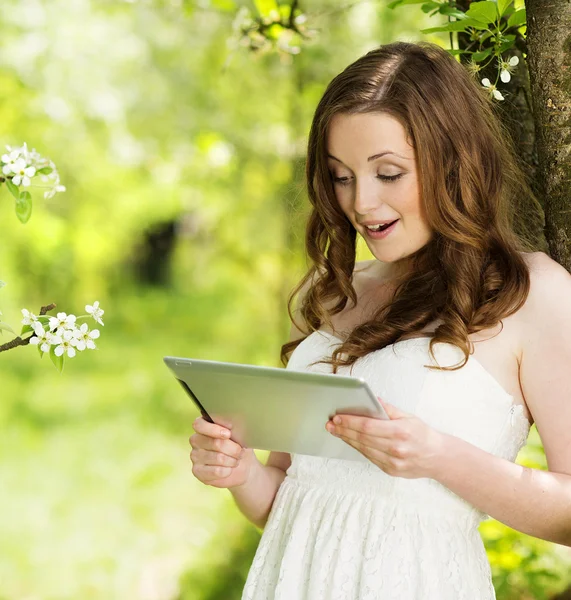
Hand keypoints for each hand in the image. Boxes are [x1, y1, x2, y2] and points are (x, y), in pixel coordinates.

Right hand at [189, 416, 258, 488]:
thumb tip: (232, 428)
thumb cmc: (238, 446)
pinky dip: (228, 470)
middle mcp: (195, 440)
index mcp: (203, 426)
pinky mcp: (197, 471)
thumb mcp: (238, 434)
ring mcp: (194, 455)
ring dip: (232, 460)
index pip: (199, 424)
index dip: (214, 429)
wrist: (241, 467)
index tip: (228, 434)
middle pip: (214, 442)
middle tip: (240, 452)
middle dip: (233, 448)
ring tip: (236, 460)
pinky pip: (216, 471)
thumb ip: (231, 428)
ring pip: (218, 457)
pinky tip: (229, 469)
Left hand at [325, 397, 444, 478]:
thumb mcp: (408, 416)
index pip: (368, 426)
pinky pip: (369, 457)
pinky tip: (350, 440)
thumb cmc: (423, 435)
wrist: (438, 458)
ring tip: (335, 430)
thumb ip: (388, 409)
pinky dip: (358, 448)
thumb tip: (371, 400)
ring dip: (347, 439)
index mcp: (400, 432)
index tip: (337, 417)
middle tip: (330, 424)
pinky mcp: (390, 470)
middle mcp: (395, 449)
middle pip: (362, 438)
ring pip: (363, 449)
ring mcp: (392, 462)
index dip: (350, 422)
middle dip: (343, 430)